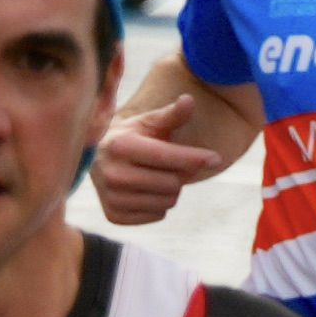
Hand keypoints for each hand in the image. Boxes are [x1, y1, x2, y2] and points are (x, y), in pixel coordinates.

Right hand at [89, 107, 233, 222]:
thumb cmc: (132, 136)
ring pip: (167, 202)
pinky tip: (146, 191)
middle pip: (172, 184)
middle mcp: (112, 174)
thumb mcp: (149, 122)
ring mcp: (111, 198)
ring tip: (156, 176)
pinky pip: (158, 215)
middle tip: (170, 165)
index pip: (168, 157)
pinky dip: (159, 205)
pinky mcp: (113, 216)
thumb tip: (189, 100)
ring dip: (171, 191)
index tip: (216, 158)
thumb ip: (171, 115)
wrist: (98, 159)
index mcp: (121, 145)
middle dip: (179, 174)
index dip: (196, 157)